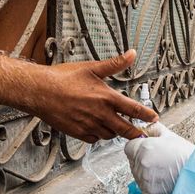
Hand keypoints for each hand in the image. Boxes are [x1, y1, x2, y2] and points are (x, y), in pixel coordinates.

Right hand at [27, 49, 158, 142]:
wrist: (40, 91)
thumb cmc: (63, 78)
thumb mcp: (92, 67)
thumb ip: (114, 64)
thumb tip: (131, 54)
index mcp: (106, 97)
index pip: (133, 109)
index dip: (146, 115)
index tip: (154, 119)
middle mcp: (100, 114)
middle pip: (125, 129)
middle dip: (136, 132)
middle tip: (142, 134)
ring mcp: (89, 125)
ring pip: (109, 135)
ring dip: (114, 131)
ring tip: (115, 126)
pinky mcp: (78, 132)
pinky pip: (94, 139)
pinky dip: (98, 135)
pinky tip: (96, 128)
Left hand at [124, 122, 194, 193]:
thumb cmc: (186, 156)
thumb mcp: (170, 136)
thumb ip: (154, 130)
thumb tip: (146, 128)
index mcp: (144, 147)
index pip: (129, 147)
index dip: (137, 147)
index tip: (146, 149)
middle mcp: (141, 163)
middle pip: (132, 160)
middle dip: (141, 158)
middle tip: (158, 159)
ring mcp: (144, 178)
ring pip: (137, 173)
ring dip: (145, 171)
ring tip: (162, 170)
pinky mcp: (148, 191)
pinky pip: (143, 185)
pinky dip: (150, 183)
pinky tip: (162, 179)